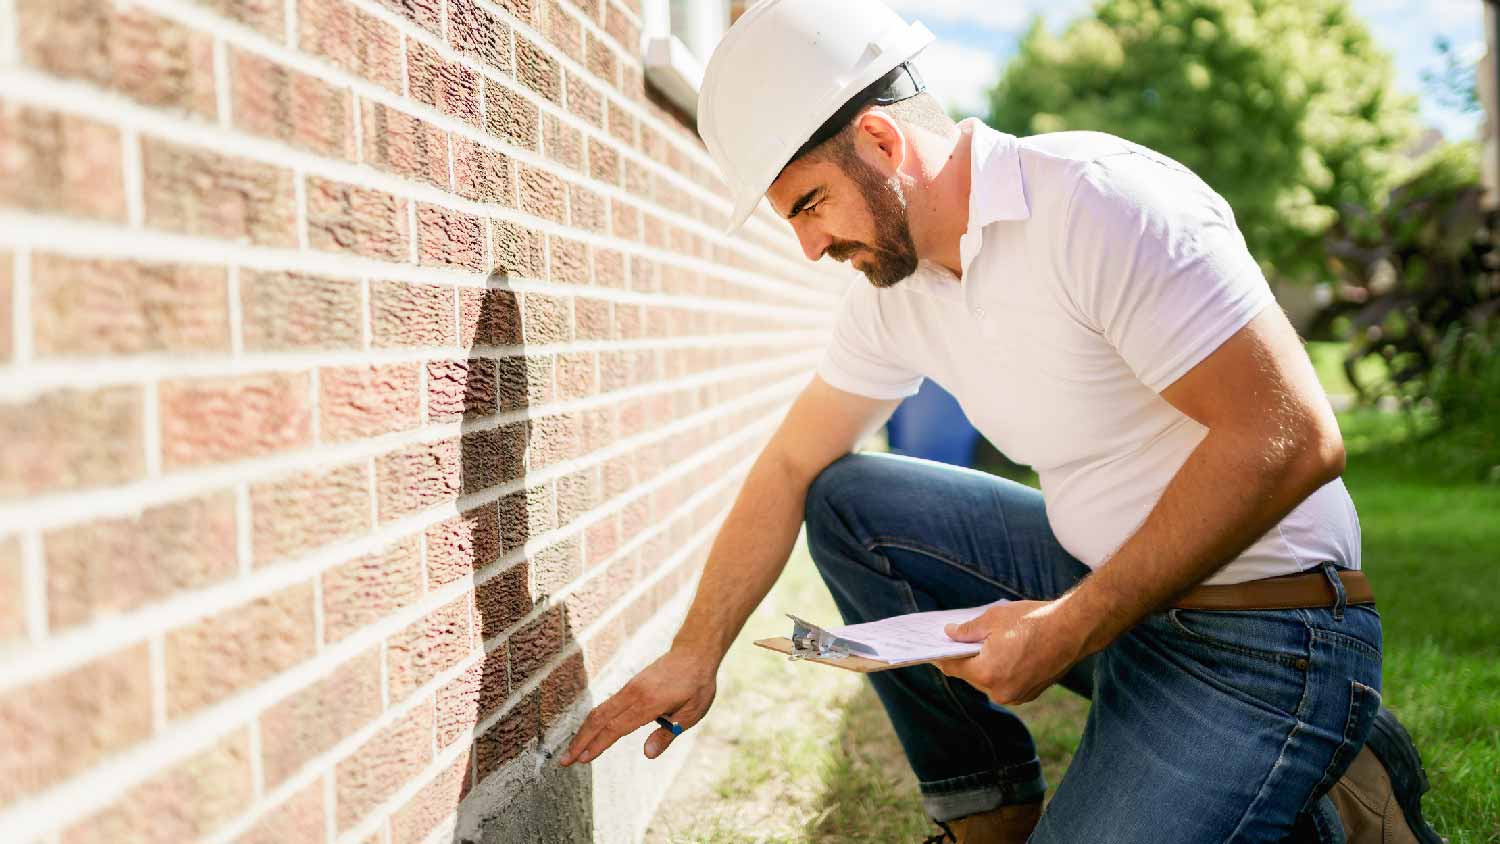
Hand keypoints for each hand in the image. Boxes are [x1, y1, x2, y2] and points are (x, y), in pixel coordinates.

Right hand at [559, 648, 716, 765]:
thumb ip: (668, 734)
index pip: (617, 728)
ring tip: (572, 751)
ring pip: (599, 711)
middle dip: (581, 741)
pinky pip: (607, 705)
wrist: (694, 652)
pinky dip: (593, 721)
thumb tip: (647, 754)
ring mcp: (629, 688)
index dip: (598, 745)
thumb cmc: (697, 685)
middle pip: (600, 719)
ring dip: (583, 732)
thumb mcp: (691, 713)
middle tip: (564, 761)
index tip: (581, 760)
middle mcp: (634, 693)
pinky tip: (589, 733)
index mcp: (649, 702)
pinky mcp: (630, 686)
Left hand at [935, 599, 1090, 705]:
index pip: (953, 667)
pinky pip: (1006, 683)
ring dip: (983, 665)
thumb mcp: (993, 619)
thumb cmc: (1034, 621)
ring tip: (981, 644)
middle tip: (955, 642)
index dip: (941, 656)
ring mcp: (1017, 696)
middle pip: (971, 675)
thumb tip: (950, 634)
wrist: (1075, 629)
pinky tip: (1002, 653)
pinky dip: (1000, 670)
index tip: (932, 649)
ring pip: (989, 680)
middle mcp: (1000, 691)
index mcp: (987, 673)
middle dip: (964, 659)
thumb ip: (967, 630)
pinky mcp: (1030, 693)